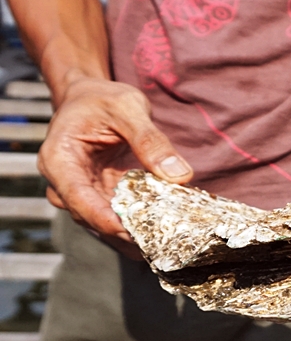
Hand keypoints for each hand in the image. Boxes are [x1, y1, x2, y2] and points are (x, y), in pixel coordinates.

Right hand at [38, 74, 192, 253]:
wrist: (90, 98)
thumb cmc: (102, 99)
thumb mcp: (128, 108)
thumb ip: (151, 140)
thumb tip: (180, 175)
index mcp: (59, 159)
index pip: (78, 198)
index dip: (104, 220)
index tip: (133, 234)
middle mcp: (64, 183)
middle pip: (91, 218)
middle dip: (124, 231)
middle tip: (161, 242)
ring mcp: (82, 193)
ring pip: (105, 223)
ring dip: (134, 231)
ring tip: (168, 239)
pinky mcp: (100, 198)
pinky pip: (117, 216)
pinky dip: (139, 222)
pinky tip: (165, 229)